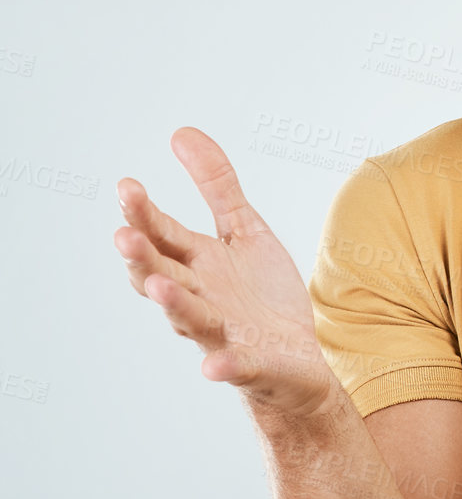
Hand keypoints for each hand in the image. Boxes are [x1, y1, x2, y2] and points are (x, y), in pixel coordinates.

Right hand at [113, 126, 339, 418]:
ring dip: (174, 305)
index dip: (144, 214)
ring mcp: (222, 333)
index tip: (127, 186)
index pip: (162, 236)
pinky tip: (215, 365)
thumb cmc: (262, 295)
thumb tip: (181, 132)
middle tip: (124, 236)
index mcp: (196, 265)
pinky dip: (224, 365)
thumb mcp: (244, 230)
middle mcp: (200, 298)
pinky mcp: (251, 365)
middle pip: (163, 276)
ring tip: (161, 287)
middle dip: (143, 258)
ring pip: (191, 319)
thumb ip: (216, 186)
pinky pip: (235, 366)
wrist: (300, 356)